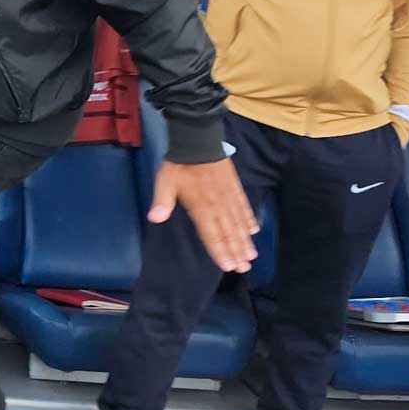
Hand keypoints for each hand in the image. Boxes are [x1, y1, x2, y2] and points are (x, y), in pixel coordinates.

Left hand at [150, 158, 259, 272]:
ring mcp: (229, 197)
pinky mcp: (235, 188)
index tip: (228, 266)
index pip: (211, 234)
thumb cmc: (180, 164)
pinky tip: (254, 230)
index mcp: (201, 207)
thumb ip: (162, 201)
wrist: (199, 141)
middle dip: (236, 252)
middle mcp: (218, 205)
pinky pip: (244, 207)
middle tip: (244, 268)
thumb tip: (154, 219)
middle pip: (228, 232)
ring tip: (251, 256)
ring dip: (245, 240)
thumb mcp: (165, 182)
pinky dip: (249, 220)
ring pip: (239, 223)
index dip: (219, 251)